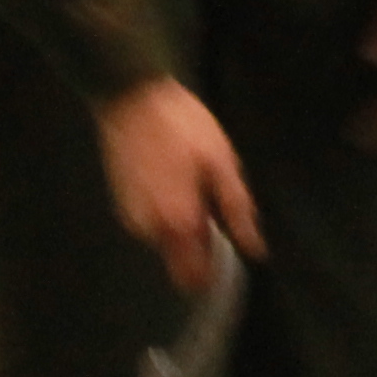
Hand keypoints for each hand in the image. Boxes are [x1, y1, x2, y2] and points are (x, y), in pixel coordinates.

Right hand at [92, 75, 258, 295]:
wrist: (132, 98)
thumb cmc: (184, 128)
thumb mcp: (222, 163)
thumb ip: (237, 209)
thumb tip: (255, 249)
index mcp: (178, 223)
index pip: (194, 277)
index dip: (215, 274)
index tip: (232, 258)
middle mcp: (149, 230)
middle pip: (178, 263)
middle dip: (200, 252)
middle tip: (219, 218)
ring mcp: (131, 217)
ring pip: (164, 242)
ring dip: (183, 228)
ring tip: (198, 189)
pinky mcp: (121, 202)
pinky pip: (151, 223)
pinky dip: (166, 213)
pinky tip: (177, 181)